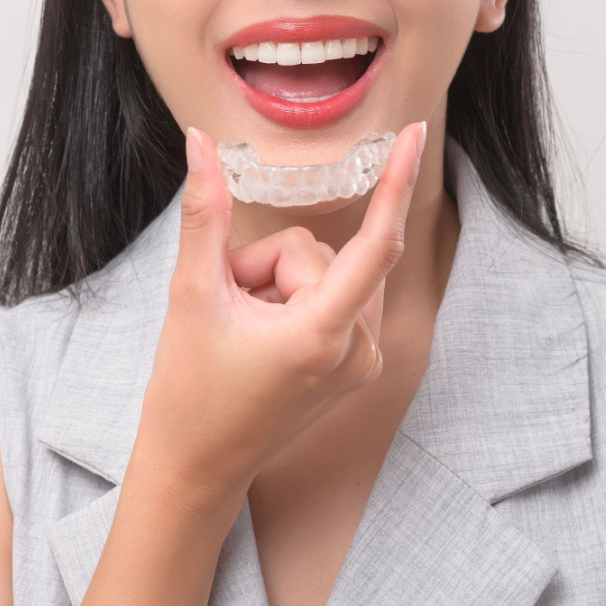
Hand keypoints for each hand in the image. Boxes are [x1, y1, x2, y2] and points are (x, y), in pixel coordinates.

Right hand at [133, 121, 426, 500]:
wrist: (195, 471)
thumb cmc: (189, 394)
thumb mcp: (191, 295)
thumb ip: (205, 214)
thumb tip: (200, 142)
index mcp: (324, 335)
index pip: (377, 243)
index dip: (397, 182)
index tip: (415, 134)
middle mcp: (358, 349)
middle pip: (319, 254)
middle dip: (266, 265)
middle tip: (229, 309)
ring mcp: (360, 360)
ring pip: (324, 271)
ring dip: (278, 283)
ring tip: (245, 329)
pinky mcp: (355, 365)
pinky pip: (332, 296)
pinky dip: (294, 299)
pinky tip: (263, 335)